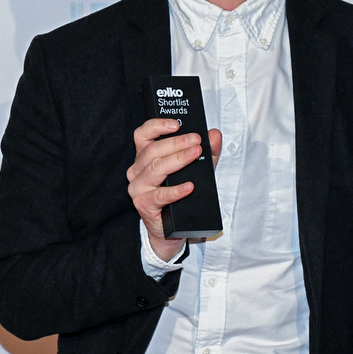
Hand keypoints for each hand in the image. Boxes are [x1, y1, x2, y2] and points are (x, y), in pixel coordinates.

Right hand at [127, 116, 221, 260]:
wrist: (171, 228)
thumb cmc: (179, 196)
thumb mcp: (196, 169)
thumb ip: (207, 152)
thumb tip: (215, 135)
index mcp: (144, 158)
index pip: (143, 135)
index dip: (156, 126)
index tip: (176, 124)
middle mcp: (137, 171)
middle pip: (152, 150)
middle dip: (176, 143)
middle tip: (196, 141)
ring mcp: (138, 188)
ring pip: (155, 169)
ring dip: (178, 160)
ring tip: (195, 154)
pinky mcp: (144, 205)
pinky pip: (160, 195)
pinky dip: (176, 190)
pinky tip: (190, 186)